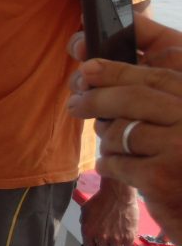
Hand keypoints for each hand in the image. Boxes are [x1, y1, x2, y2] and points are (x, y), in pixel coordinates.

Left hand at [67, 14, 181, 243]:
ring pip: (118, 132)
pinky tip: (117, 169)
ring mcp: (178, 148)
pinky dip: (109, 165)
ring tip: (115, 149)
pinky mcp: (159, 178)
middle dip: (96, 99)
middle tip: (74, 104)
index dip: (117, 70)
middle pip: (132, 99)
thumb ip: (153, 97)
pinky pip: (114, 162)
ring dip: (108, 141)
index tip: (87, 68)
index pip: (157, 76)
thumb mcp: (180, 123)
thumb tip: (92, 70)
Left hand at [79, 178, 138, 245]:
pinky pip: (127, 245)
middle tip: (108, 236)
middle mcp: (101, 237)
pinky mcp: (129, 237)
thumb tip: (88, 231)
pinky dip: (126, 240)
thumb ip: (85, 223)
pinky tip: (125, 232)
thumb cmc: (101, 200)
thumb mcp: (85, 211)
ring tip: (117, 235)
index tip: (97, 239)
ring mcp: (116, 238)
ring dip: (116, 244)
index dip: (94, 242)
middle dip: (105, 243)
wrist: (118, 194)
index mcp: (88, 232)